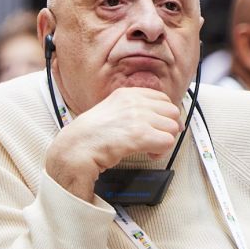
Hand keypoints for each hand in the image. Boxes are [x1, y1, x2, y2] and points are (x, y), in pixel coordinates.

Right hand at [44, 88, 183, 201]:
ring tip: (150, 149)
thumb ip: (133, 110)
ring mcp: (138, 117)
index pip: (162, 99)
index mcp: (127, 94)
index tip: (161, 127)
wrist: (77, 147)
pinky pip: (167, 141)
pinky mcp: (140, 135)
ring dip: (165, 141)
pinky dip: (161, 152)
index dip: (165, 115)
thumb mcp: (112, 110)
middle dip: (168, 128)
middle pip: (172, 112)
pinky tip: (149, 154)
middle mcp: (134, 102)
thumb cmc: (91, 135)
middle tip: (156, 140)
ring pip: (172, 127)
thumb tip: (157, 118)